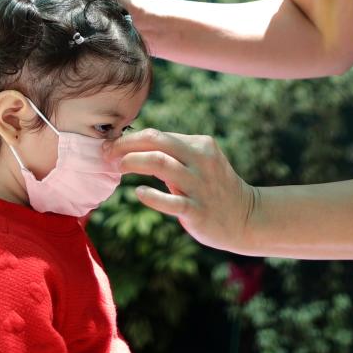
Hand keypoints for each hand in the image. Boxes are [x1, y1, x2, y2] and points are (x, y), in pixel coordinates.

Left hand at [107, 129, 259, 254]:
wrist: (246, 217)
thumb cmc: (214, 188)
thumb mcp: (201, 162)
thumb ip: (175, 153)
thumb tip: (134, 145)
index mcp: (200, 145)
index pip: (158, 134)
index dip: (130, 138)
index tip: (111, 146)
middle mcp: (201, 161)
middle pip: (157, 142)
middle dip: (126, 145)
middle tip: (106, 154)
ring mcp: (200, 185)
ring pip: (161, 164)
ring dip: (133, 162)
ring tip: (116, 168)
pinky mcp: (198, 210)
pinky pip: (171, 201)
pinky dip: (152, 196)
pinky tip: (138, 193)